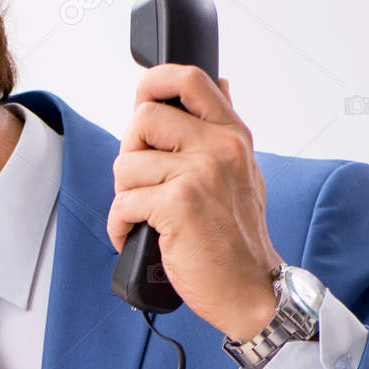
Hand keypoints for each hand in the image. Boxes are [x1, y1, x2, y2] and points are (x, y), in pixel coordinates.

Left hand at [108, 65, 283, 340]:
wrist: (249, 288)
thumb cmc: (235, 235)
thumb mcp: (243, 171)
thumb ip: (221, 130)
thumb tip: (220, 82)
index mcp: (232, 135)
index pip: (190, 79)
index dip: (154, 82)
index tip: (142, 100)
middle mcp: (219, 148)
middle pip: (142, 119)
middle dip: (130, 153)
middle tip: (143, 184)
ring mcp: (200, 174)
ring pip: (126, 165)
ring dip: (125, 196)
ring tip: (147, 216)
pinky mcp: (178, 205)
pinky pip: (122, 203)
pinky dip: (120, 227)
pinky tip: (138, 237)